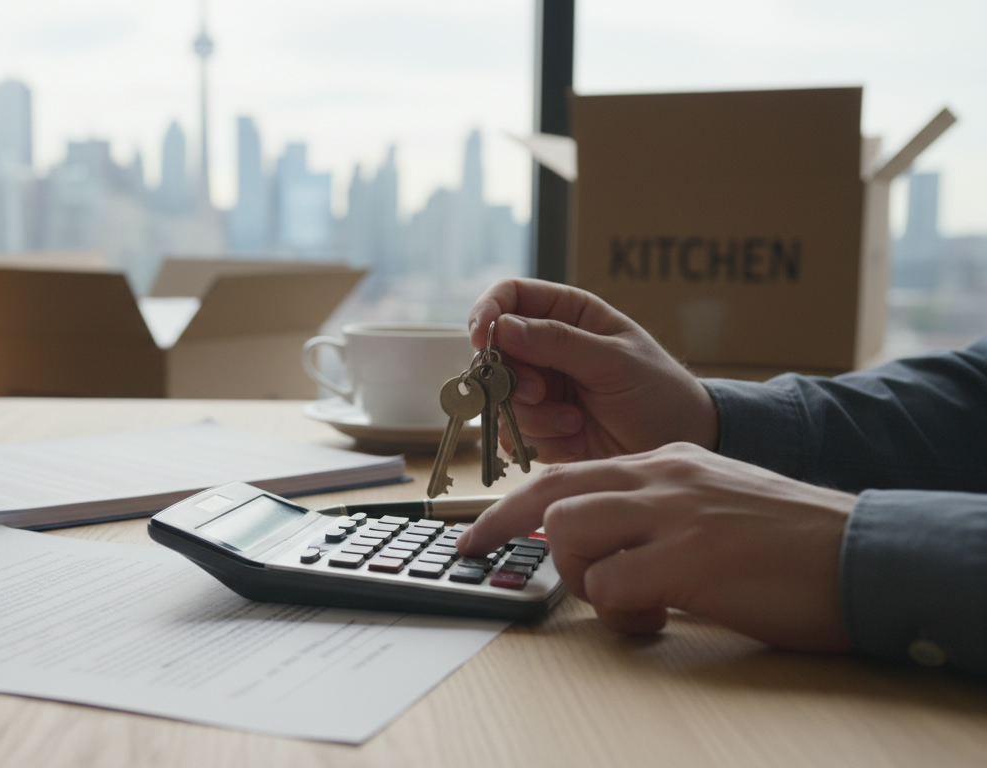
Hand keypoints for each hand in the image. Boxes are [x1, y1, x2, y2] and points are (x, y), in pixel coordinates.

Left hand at [456, 443, 856, 651]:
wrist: (864, 551)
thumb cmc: (791, 539)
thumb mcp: (714, 501)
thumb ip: (655, 509)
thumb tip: (598, 545)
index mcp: (666, 462)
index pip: (567, 472)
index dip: (511, 502)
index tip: (476, 528)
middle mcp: (662, 478)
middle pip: (549, 491)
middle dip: (500, 525)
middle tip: (476, 554)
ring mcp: (674, 515)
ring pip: (568, 532)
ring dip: (579, 576)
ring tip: (627, 599)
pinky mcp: (691, 559)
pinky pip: (612, 586)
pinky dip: (621, 614)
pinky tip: (660, 618)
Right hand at [468, 279, 718, 462]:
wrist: (679, 443)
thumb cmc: (659, 391)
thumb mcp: (614, 361)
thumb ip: (558, 342)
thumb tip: (503, 326)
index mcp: (567, 313)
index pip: (509, 296)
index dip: (488, 313)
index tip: (482, 340)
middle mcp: (546, 347)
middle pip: (494, 353)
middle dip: (513, 380)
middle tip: (542, 394)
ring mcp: (540, 388)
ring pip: (499, 399)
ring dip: (534, 418)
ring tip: (575, 423)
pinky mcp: (539, 427)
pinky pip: (511, 434)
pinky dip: (539, 442)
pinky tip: (575, 440)